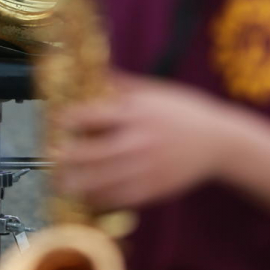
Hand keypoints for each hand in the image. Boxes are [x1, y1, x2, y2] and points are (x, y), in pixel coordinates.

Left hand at [51, 73, 235, 210]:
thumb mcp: (154, 90)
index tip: (56, 121)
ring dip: (78, 183)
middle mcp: (138, 141)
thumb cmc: (183, 111)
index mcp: (135, 112)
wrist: (219, 141)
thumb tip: (93, 69)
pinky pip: (121, 198)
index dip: (70, 120)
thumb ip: (122, 84)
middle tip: (50, 157)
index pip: (93, 116)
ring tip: (60, 183)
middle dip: (68, 157)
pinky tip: (88, 197)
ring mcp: (146, 168)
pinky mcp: (154, 189)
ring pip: (103, 181)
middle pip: (92, 152)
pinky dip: (101, 199)